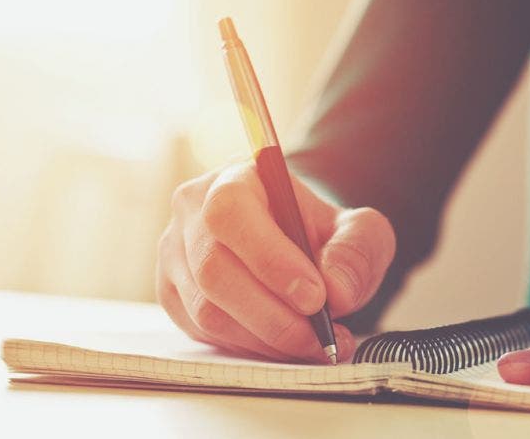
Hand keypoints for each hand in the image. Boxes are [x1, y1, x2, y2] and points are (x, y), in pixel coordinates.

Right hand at [155, 162, 395, 362]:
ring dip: (265, 338)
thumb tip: (336, 292)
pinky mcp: (173, 295)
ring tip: (312, 344)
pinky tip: (282, 344)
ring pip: (206, 310)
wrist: (294, 242)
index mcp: (232, 180)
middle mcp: (192, 213)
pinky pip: (203, 332)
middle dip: (272, 314)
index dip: (269, 259)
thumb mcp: (356, 228)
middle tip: (319, 334)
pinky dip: (249, 347)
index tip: (315, 296)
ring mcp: (175, 256)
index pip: (230, 213)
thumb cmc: (318, 231)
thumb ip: (356, 251)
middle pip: (213, 270)